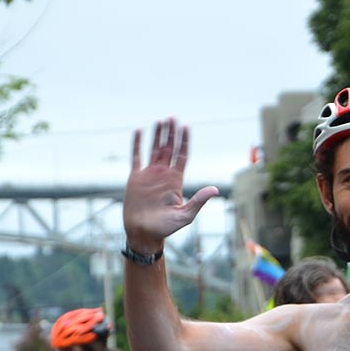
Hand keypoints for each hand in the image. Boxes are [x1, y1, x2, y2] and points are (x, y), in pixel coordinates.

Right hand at [124, 119, 218, 250]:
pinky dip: (137, 143)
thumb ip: (198, 201)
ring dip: (158, 135)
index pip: (182, 156)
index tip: (186, 127)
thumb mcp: (185, 215)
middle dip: (172, 133)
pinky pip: (136, 156)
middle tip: (173, 117)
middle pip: (169, 149)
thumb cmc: (165, 227)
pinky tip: (139, 131)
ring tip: (161, 120)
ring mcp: (149, 174)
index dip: (184, 142)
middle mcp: (164, 174)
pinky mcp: (135, 177)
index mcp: (176, 180)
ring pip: (154, 149)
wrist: (143, 233)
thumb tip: (214, 190)